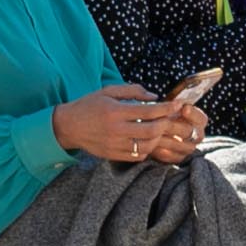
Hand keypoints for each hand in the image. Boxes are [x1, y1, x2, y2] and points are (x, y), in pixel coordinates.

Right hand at [51, 87, 192, 162]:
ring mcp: (114, 145)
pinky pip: (138, 155)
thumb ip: (132, 91)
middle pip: (151, 131)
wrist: (68, 126)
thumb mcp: (108, 91)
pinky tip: (149, 140)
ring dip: (159, 137)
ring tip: (161, 129)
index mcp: (115, 111)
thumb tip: (154, 96)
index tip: (178, 105)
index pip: (148, 111)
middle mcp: (115, 129)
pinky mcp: (113, 155)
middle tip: (172, 118)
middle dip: (166, 124)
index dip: (167, 108)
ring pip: (147, 145)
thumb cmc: (89, 105)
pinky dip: (148, 148)